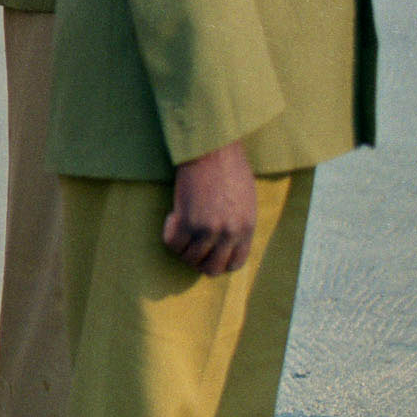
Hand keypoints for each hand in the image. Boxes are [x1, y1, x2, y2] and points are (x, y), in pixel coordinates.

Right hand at [165, 141, 259, 273]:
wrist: (212, 149)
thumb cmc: (228, 168)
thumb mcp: (245, 201)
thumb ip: (238, 224)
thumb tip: (225, 242)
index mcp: (247, 228)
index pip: (234, 264)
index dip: (218, 262)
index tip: (207, 254)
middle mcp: (229, 233)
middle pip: (210, 268)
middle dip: (198, 261)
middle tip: (189, 246)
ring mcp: (208, 229)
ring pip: (189, 257)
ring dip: (182, 247)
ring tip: (180, 228)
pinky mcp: (187, 220)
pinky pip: (172, 243)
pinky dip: (169, 235)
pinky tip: (172, 217)